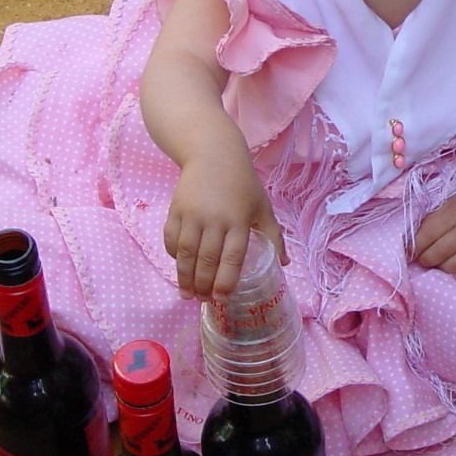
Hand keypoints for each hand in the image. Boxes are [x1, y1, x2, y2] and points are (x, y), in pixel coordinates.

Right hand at [162, 154, 284, 298]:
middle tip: (204, 301)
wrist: (213, 154)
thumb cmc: (243, 183)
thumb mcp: (263, 207)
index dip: (226, 280)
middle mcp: (214, 219)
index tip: (222, 298)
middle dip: (204, 285)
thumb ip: (274, 236)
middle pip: (207, 260)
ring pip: (185, 254)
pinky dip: (173, 257)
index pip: (233, 257)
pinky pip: (171, 239)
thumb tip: (285, 263)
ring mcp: (192, 215)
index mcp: (238, 220)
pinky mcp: (175, 210)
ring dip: (185, 277)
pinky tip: (179, 268)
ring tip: (188, 294)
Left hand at [413, 187, 455, 284]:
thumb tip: (410, 245)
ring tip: (442, 264)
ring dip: (445, 268)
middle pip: (440, 252)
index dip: (416, 247)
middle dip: (427, 260)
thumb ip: (432, 221)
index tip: (412, 253)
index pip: (428, 235)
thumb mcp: (450, 205)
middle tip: (425, 261)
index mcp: (455, 213)